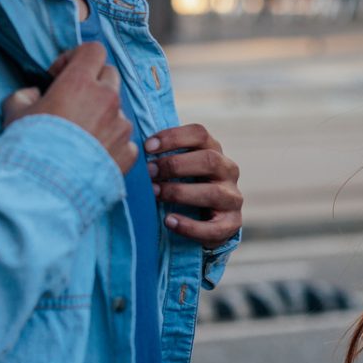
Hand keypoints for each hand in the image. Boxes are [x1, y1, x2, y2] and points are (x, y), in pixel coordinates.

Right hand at [1, 43, 137, 172]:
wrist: (44, 189)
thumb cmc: (27, 147)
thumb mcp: (14, 112)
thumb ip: (26, 95)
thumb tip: (34, 95)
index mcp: (80, 83)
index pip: (93, 50)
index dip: (76, 57)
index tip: (60, 75)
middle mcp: (107, 100)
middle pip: (110, 75)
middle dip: (93, 82)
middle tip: (72, 102)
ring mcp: (121, 127)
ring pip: (118, 110)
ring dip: (102, 115)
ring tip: (78, 136)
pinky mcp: (128, 152)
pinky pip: (124, 139)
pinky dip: (111, 143)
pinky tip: (90, 156)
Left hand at [146, 124, 243, 249]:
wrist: (208, 221)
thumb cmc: (185, 187)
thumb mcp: (180, 168)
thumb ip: (164, 157)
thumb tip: (130, 148)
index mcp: (215, 151)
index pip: (200, 134)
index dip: (173, 137)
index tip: (147, 147)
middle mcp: (228, 171)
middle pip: (209, 159)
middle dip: (175, 165)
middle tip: (148, 172)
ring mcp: (232, 198)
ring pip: (213, 193)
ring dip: (179, 192)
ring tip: (154, 194)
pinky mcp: (231, 224)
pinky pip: (214, 228)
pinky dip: (189, 226)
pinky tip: (169, 221)